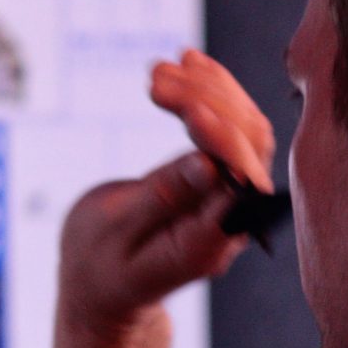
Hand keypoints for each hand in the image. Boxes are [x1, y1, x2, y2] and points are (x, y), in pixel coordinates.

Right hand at [58, 51, 276, 337]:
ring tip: (161, 69)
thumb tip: (209, 164)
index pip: (238, 182)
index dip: (221, 137)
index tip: (185, 105)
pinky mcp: (222, 177)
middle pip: (248, 145)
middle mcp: (233, 219)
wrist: (102, 285)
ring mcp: (232, 197)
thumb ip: (164, 198)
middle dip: (207, 100)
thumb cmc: (99, 266)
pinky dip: (210, 92)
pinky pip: (231, 128)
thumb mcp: (117, 232)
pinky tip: (188, 62)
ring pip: (245, 128)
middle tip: (156, 78)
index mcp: (209, 242)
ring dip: (207, 89)